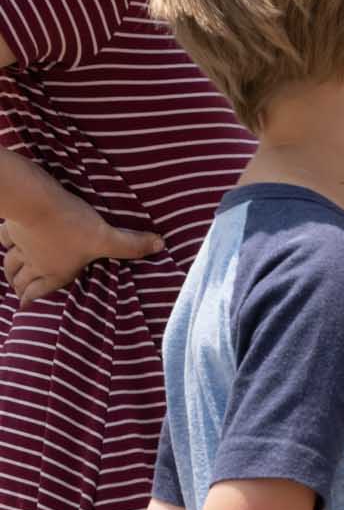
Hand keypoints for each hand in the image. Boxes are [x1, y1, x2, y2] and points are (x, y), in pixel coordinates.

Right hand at [0, 199, 163, 303]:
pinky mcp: (12, 226)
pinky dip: (3, 240)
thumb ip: (132, 244)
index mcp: (57, 271)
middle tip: (19, 294)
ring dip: (9, 270)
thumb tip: (162, 245)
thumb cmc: (72, 224)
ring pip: (11, 262)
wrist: (37, 203)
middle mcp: (36, 263)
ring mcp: (21, 245)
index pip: (41, 290)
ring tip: (9, 275)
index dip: (33, 299)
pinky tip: (5, 239)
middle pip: (22, 279)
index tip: (25, 306)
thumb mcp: (106, 237)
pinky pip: (4, 237)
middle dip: (20, 288)